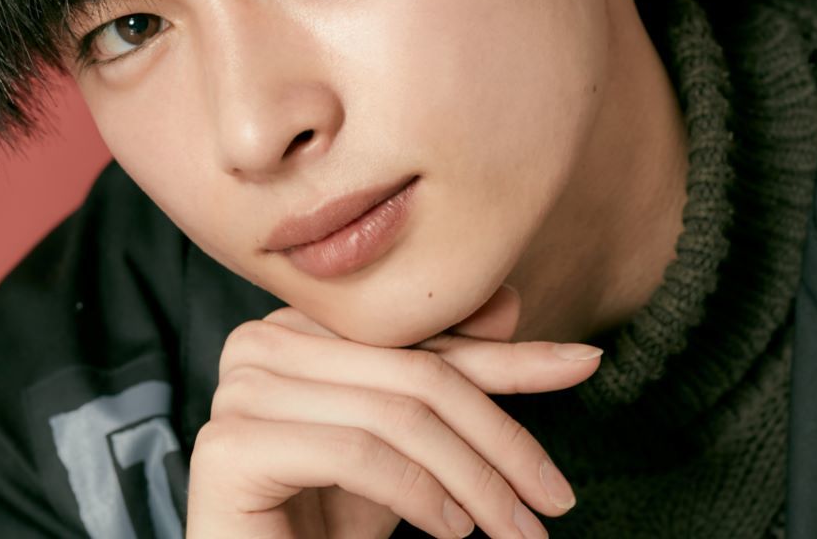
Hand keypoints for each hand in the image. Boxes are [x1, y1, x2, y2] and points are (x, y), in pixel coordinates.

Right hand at [186, 284, 600, 537]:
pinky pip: (356, 454)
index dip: (508, 356)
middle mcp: (258, 343)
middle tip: (555, 500)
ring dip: (474, 481)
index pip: (421, 338)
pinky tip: (452, 530)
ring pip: (396, 417)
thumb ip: (444, 374)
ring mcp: (238, 391)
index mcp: (297, 326)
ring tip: (513, 530)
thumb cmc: (328, 518)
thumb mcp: (406, 444)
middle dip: (500, 442)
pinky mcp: (230, 446)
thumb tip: (509, 301)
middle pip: (415, 375)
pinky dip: (420, 495)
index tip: (586, 363)